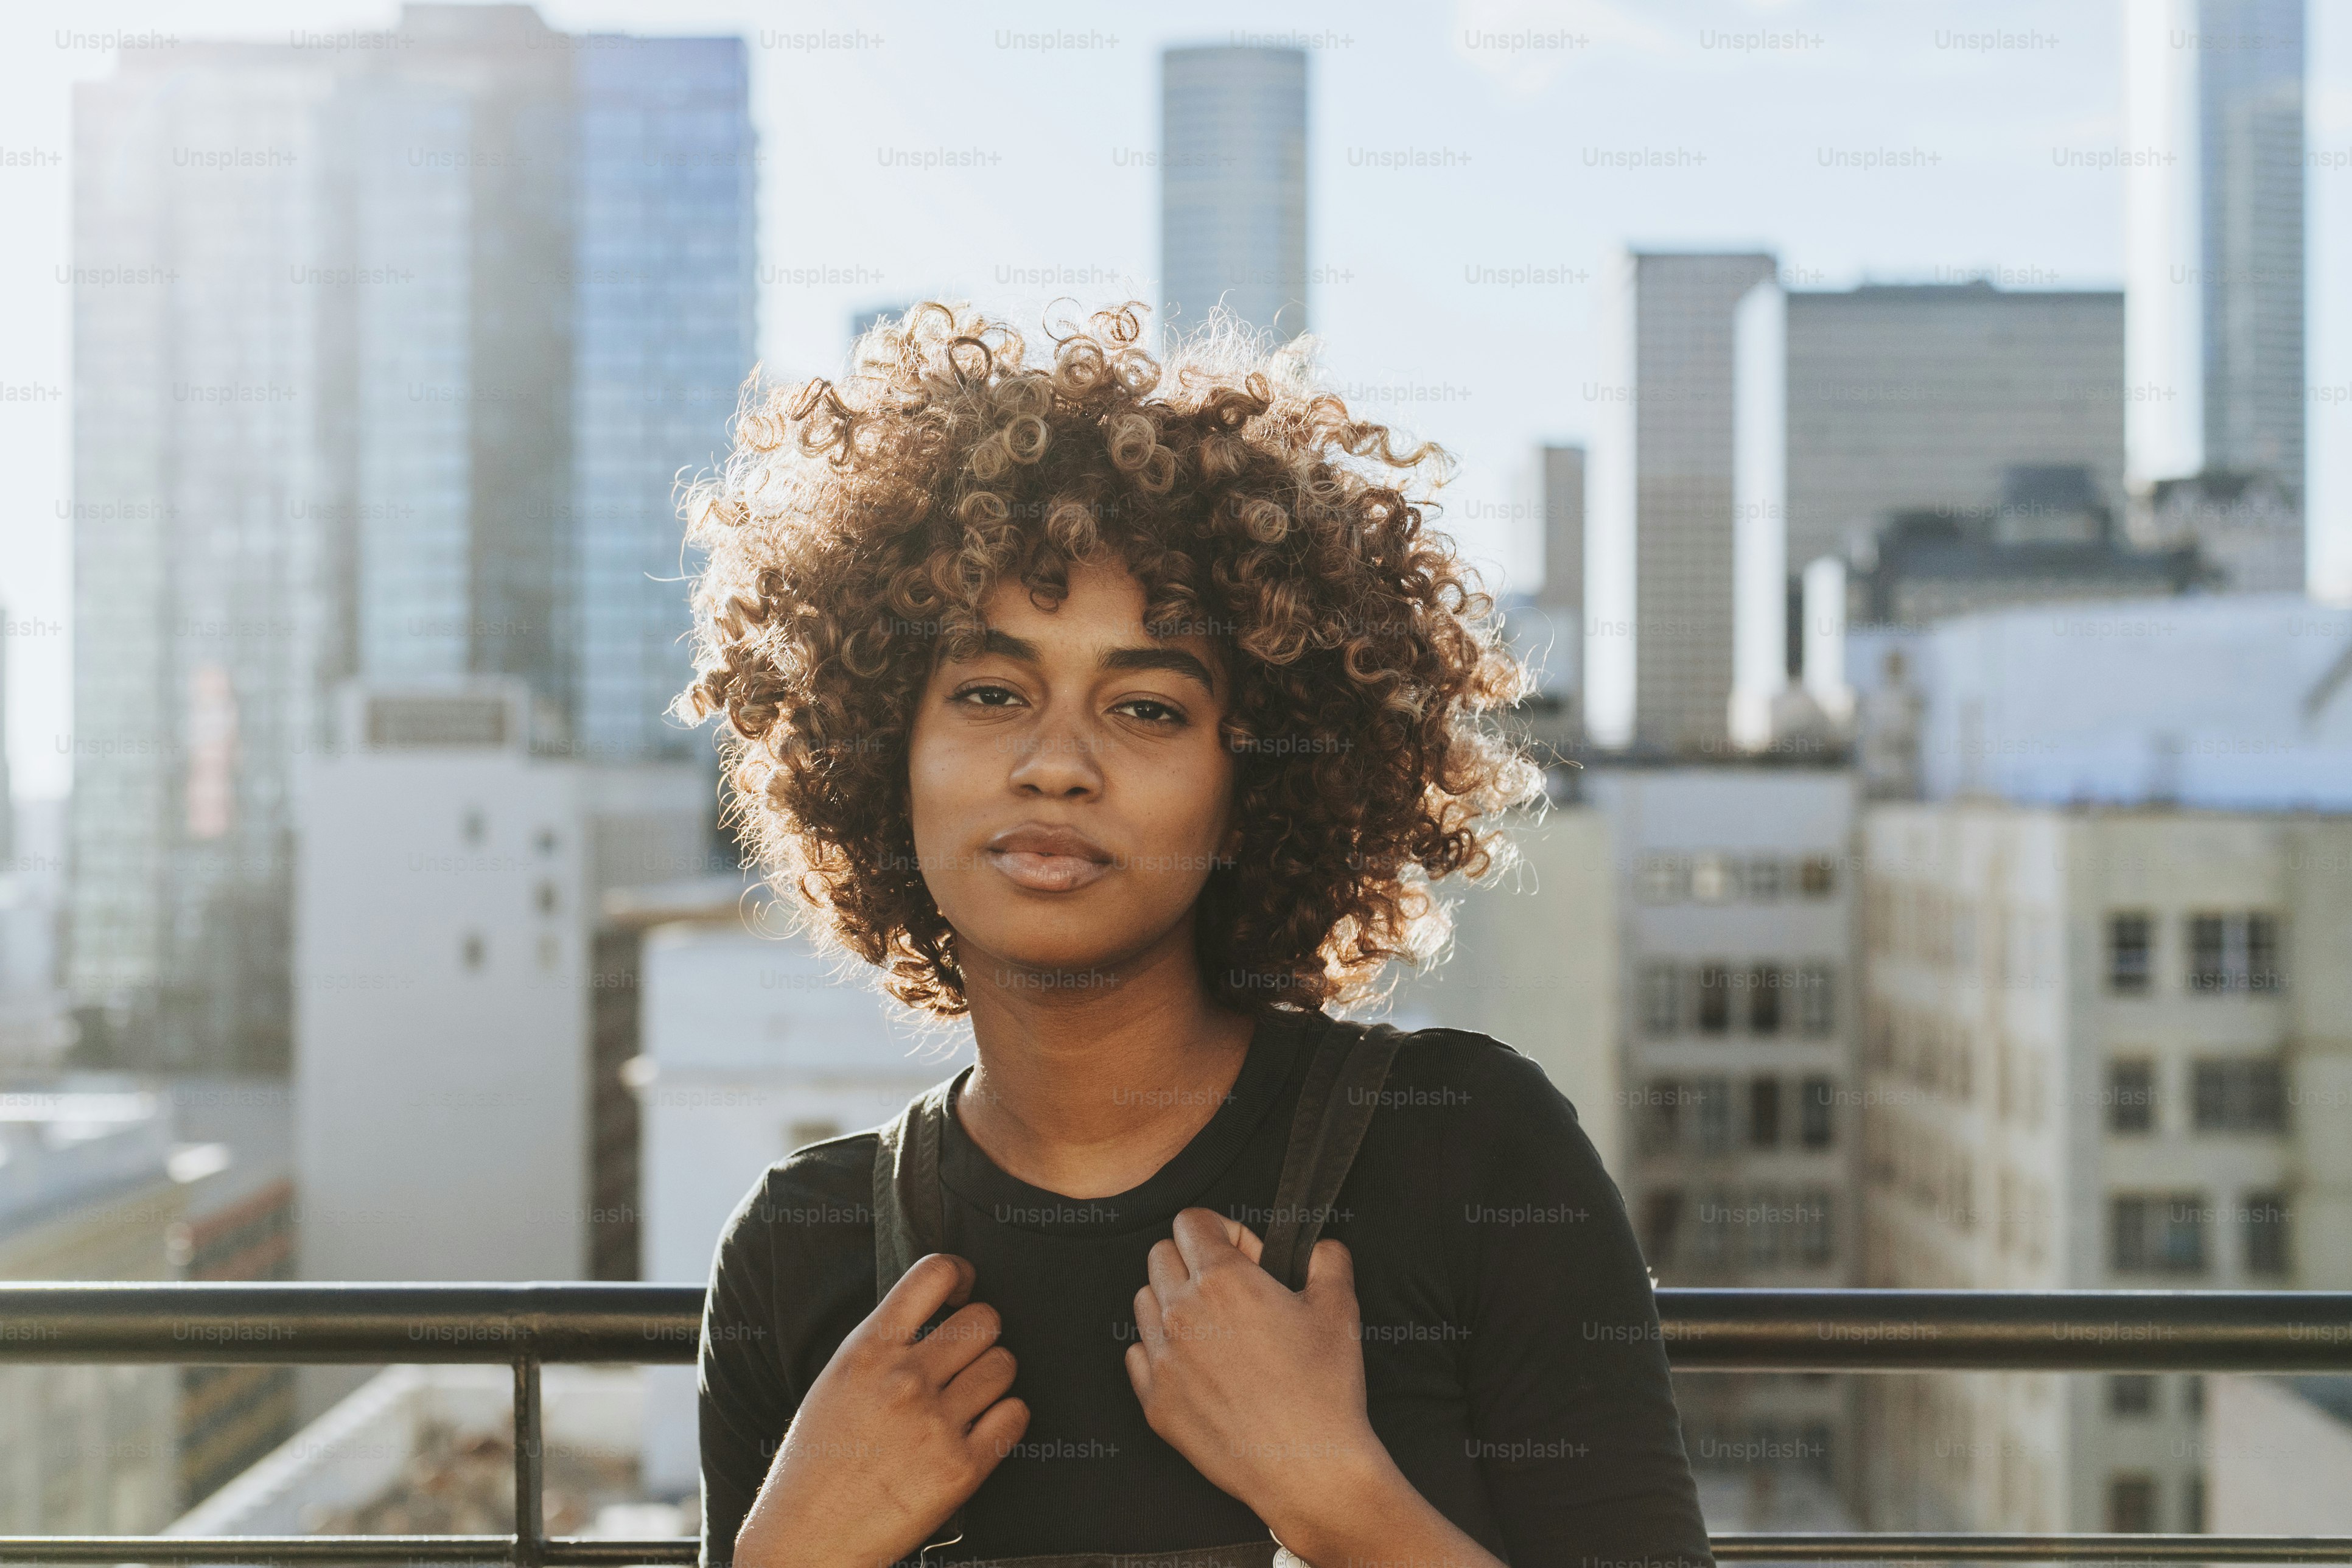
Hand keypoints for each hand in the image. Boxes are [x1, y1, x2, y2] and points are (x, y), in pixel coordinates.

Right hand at [734, 1253, 1026, 1567]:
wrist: (805, 1542)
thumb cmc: (815, 1465)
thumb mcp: (836, 1383)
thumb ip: (883, 1345)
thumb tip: (934, 1314)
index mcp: (867, 1349)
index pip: (935, 1273)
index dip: (962, 1274)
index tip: (963, 1292)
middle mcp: (904, 1379)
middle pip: (985, 1320)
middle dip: (982, 1336)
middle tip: (967, 1359)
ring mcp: (935, 1423)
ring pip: (1005, 1365)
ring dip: (994, 1379)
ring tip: (970, 1399)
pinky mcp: (961, 1468)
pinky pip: (1015, 1416)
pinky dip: (1006, 1420)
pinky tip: (984, 1429)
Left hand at [1123, 1208, 1388, 1541]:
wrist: (1308, 1468)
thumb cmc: (1325, 1389)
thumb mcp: (1341, 1308)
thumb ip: (1327, 1258)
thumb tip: (1319, 1247)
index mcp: (1223, 1281)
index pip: (1191, 1221)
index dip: (1225, 1231)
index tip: (1249, 1257)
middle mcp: (1182, 1313)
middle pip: (1161, 1255)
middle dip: (1194, 1260)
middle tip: (1233, 1291)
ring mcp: (1162, 1359)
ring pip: (1144, 1302)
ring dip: (1173, 1302)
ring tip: (1216, 1329)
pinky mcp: (1156, 1402)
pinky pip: (1137, 1354)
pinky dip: (1160, 1351)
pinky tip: (1197, 1365)